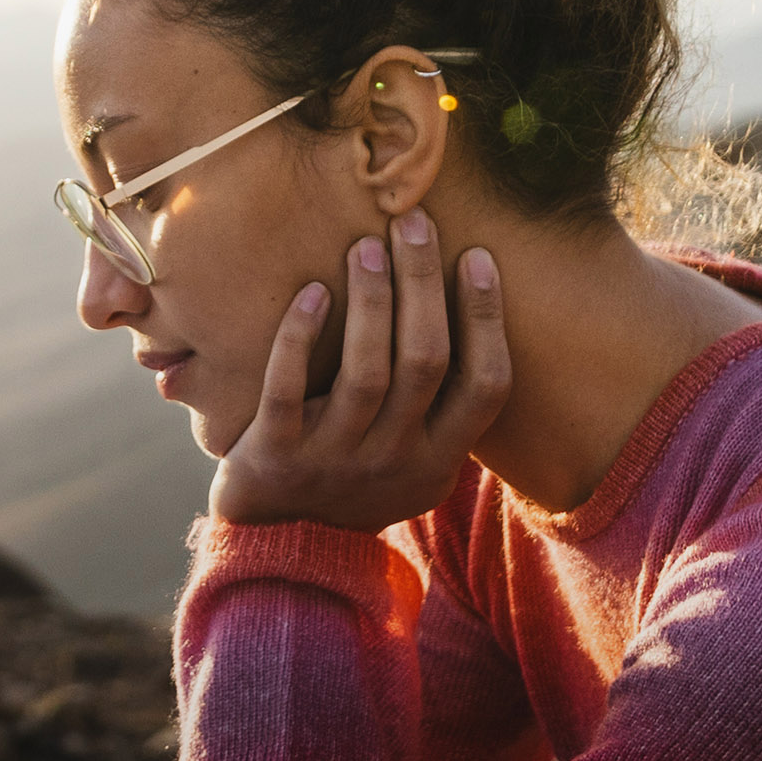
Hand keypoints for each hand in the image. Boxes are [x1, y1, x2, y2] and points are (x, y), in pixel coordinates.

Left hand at [209, 209, 506, 532]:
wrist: (281, 540)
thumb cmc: (357, 475)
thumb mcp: (417, 457)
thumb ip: (445, 406)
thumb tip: (472, 299)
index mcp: (438, 459)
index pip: (487, 385)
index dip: (486, 318)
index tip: (476, 256)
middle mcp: (393, 461)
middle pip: (425, 361)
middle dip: (422, 284)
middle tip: (412, 221)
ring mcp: (333, 460)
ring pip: (366, 371)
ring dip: (370, 300)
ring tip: (367, 244)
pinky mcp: (274, 454)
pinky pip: (289, 388)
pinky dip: (300, 337)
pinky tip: (312, 291)